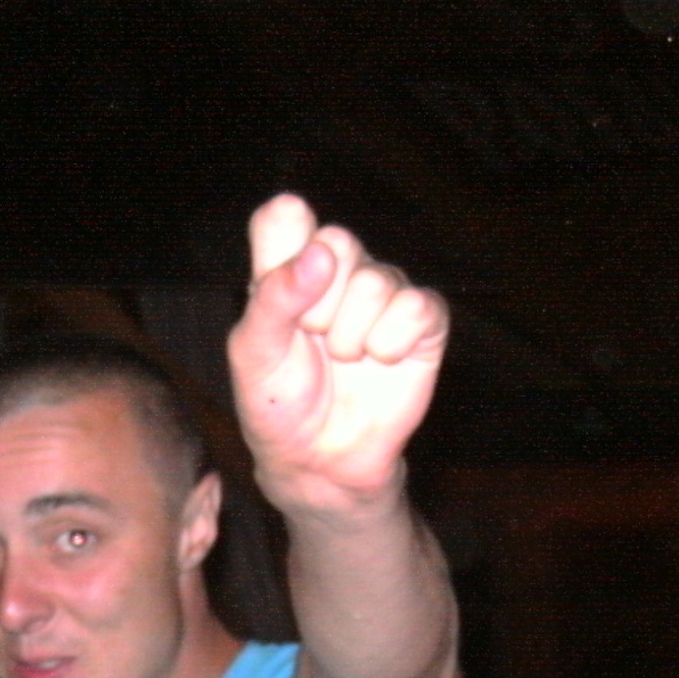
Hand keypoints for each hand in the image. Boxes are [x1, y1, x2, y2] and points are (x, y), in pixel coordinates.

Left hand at [228, 193, 448, 516]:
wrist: (318, 461)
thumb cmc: (278, 402)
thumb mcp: (254, 353)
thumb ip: (275, 297)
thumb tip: (322, 252)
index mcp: (289, 264)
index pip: (285, 216)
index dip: (284, 251)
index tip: (279, 297)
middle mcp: (339, 268)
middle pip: (337, 241)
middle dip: (319, 304)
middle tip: (313, 341)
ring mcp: (384, 292)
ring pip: (377, 280)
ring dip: (352, 334)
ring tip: (343, 361)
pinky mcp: (423, 322)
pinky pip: (419, 306)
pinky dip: (392, 341)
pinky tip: (380, 362)